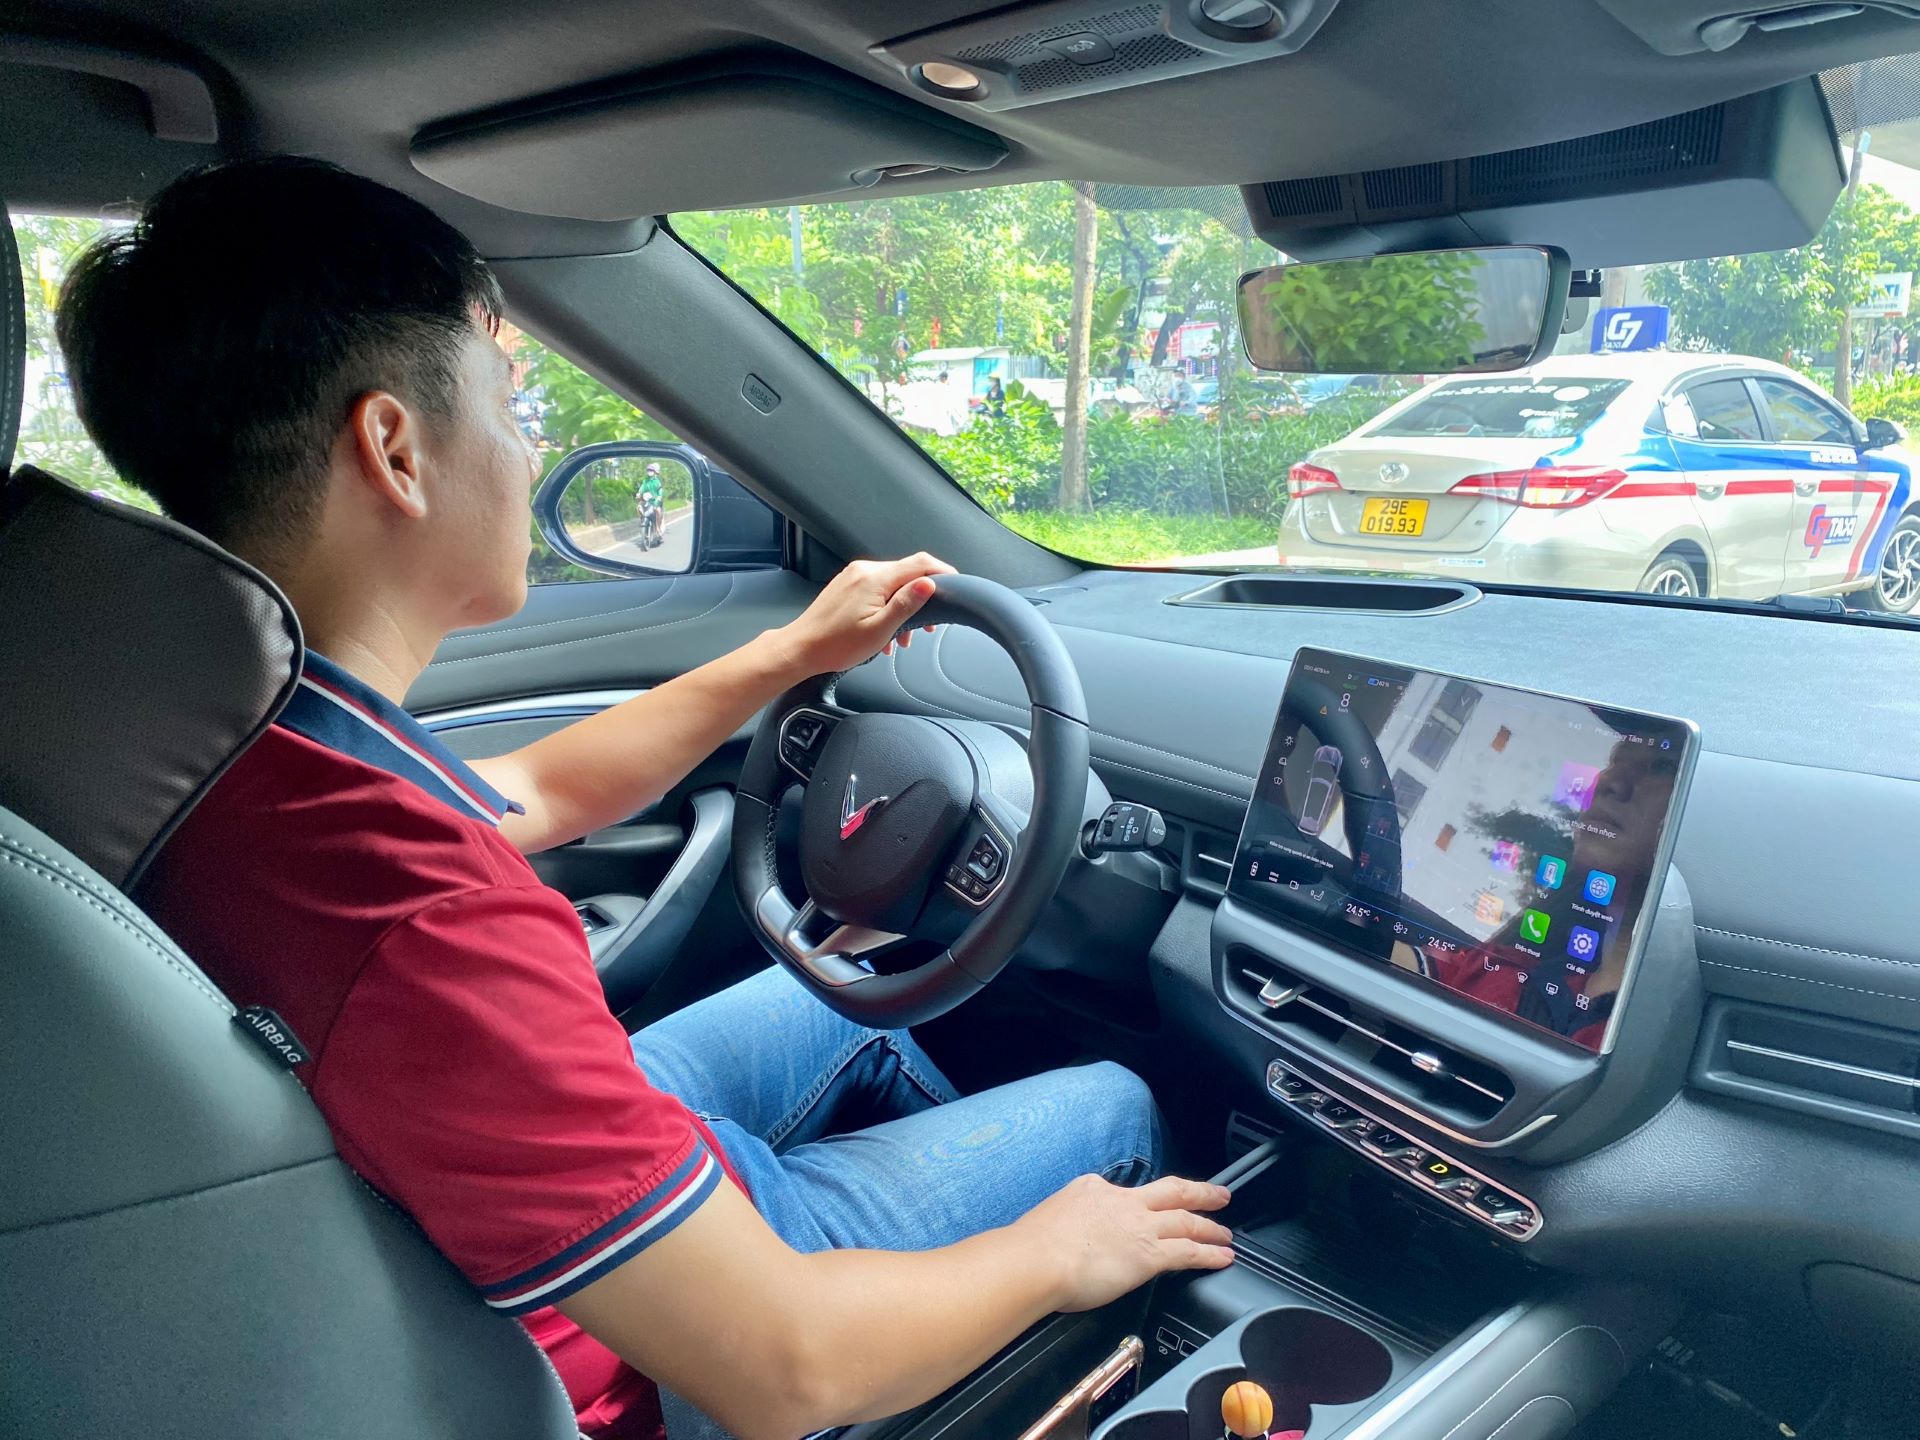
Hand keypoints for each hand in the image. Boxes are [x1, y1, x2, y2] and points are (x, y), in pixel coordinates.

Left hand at [775, 552, 955, 675]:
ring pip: (892, 584)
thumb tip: (929, 583)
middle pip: (907, 574)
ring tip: (902, 638)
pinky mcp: (847, 586)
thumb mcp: (879, 629)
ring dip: (903, 608)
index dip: (943, 573)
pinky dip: (887, 607)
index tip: (956, 586)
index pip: (920, 563)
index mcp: (875, 578)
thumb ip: (906, 604)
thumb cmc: (836, 645)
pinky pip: (877, 589)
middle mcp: (864, 571)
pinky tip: (885, 632)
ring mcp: (854, 577)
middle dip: (922, 598)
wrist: (801, 649)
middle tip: (927, 627)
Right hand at [1016, 1174, 1233, 1313]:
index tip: (1148, 1207)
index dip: (1143, 1201)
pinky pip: (1189, 1252)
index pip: (1127, 1192)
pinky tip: (1223, 1257)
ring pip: (1186, 1221)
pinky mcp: (1150, 1255)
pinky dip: (1210, 1254)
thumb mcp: (1052, 1217)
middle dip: (1199, 1192)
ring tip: (1226, 1233)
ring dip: (1210, 1226)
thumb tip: (1068, 1236)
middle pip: (1172, 1191)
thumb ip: (1069, 1222)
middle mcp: (1122, 1202)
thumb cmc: (1034, 1246)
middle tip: (1220, 1194)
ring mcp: (1139, 1227)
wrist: (1037, 1259)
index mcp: (1094, 1189)